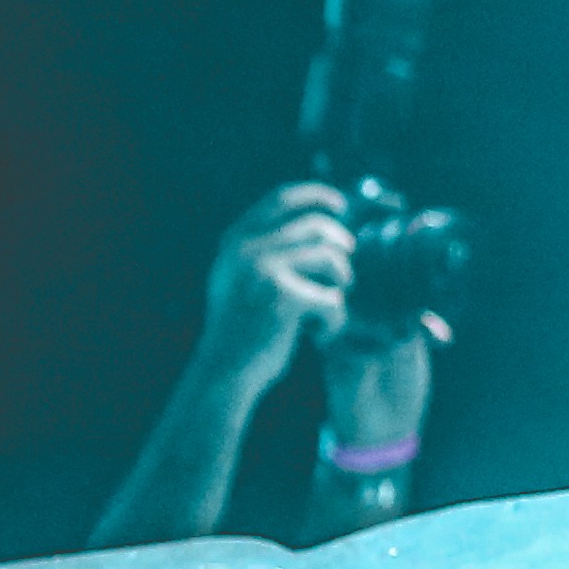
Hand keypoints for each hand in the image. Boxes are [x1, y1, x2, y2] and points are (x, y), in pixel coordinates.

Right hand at [193, 181, 352, 394]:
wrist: (224, 373)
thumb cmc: (245, 327)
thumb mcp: (245, 277)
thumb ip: (268, 246)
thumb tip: (324, 215)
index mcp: (235, 240)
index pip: (282, 198)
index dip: (317, 196)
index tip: (342, 205)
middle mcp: (246, 248)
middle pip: (317, 226)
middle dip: (341, 248)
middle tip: (344, 275)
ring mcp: (263, 269)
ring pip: (331, 258)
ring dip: (342, 283)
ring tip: (331, 306)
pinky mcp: (283, 296)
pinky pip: (333, 298)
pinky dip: (335, 320)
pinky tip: (321, 335)